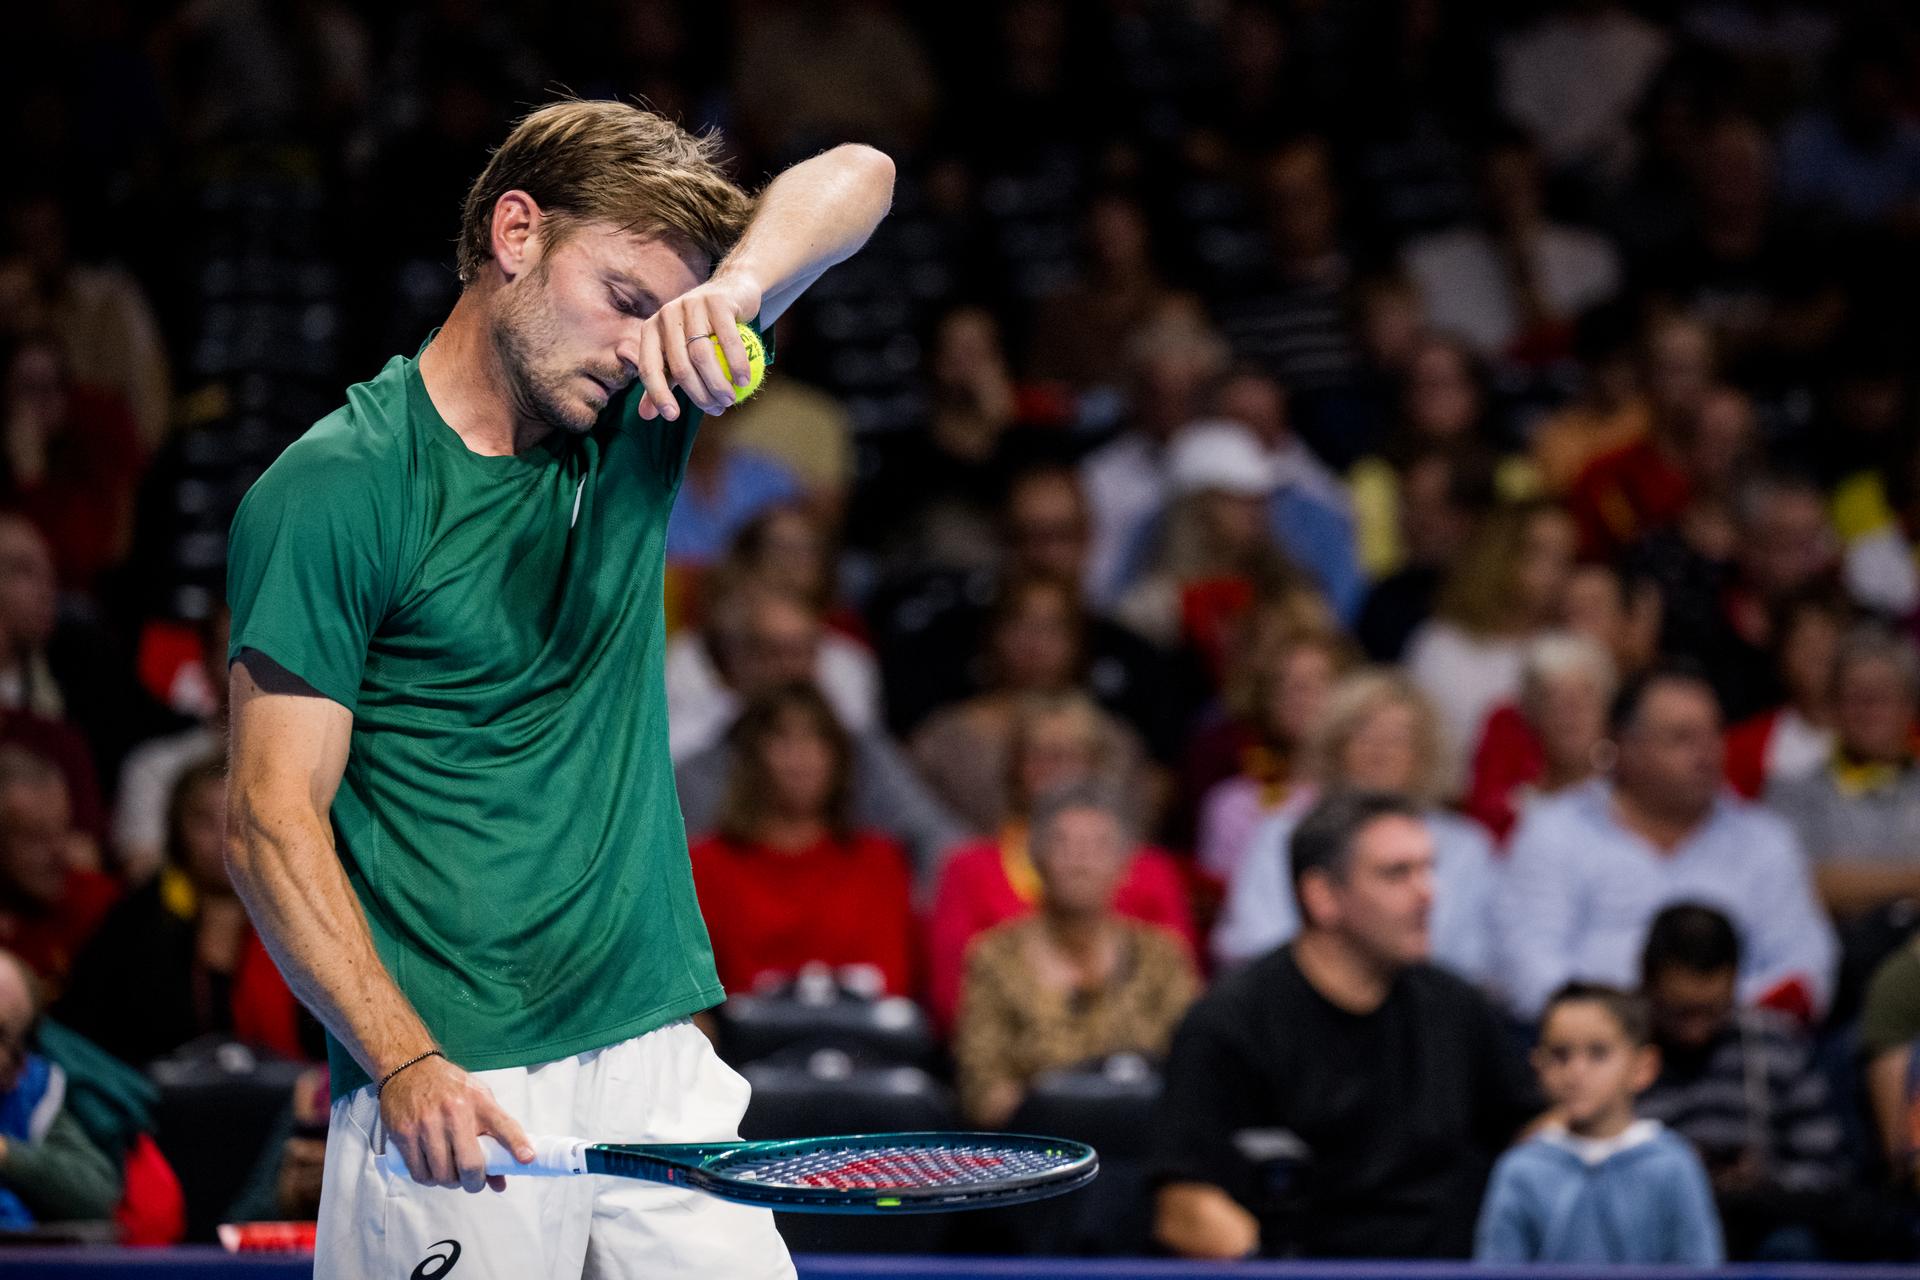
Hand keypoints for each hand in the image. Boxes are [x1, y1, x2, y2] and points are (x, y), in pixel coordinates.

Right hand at [378, 1055, 533, 1192]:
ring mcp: (427, 1124)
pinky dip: (428, 1180)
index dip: (517, 1144)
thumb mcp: (477, 1098)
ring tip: (450, 1174)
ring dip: (449, 1182)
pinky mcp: (404, 1134)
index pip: (504, 1124)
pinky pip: (419, 1173)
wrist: (409, 1067)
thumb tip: (500, 1180)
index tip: (528, 1159)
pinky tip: (431, 1171)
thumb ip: (493, 1134)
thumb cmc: (450, 1087)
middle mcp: (454, 1112)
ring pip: (442, 1174)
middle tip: (473, 1182)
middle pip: (470, 1164)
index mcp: (479, 1101)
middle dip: (474, 1183)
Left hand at [634, 271, 763, 422]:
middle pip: (680, 366)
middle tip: (718, 409)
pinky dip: (737, 364)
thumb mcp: (680, 353)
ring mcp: (691, 305)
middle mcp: (667, 315)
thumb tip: (646, 416)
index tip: (673, 417)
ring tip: (731, 399)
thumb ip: (665, 380)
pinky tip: (745, 380)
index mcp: (652, 329)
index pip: (650, 367)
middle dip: (699, 395)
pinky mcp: (717, 301)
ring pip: (702, 355)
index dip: (658, 394)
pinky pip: (728, 340)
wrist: (733, 291)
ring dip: (718, 384)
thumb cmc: (704, 329)